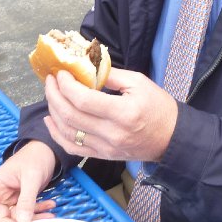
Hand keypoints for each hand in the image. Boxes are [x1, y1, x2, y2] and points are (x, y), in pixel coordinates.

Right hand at [0, 141, 57, 221]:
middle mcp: (0, 193)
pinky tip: (50, 206)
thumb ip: (26, 200)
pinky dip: (38, 210)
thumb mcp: (31, 177)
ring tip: (50, 214)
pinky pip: (27, 211)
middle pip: (1, 217)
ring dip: (33, 217)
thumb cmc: (35, 157)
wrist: (47, 149)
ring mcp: (11, 196)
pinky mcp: (22, 198)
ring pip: (17, 216)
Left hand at [43, 67, 178, 162]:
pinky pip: (73, 148)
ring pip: (68, 132)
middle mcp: (112, 133)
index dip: (66, 85)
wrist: (171, 138)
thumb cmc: (158, 107)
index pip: (83, 100)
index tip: (61, 73)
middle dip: (54, 95)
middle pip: (71, 116)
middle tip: (51, 81)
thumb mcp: (139, 82)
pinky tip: (51, 120)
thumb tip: (87, 66)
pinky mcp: (103, 155)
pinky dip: (57, 134)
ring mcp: (106, 148)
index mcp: (123, 113)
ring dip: (54, 112)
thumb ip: (111, 74)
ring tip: (51, 95)